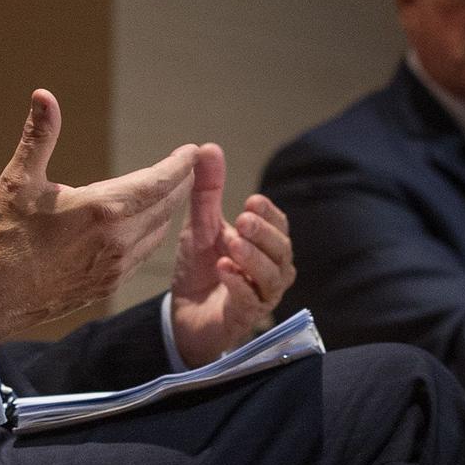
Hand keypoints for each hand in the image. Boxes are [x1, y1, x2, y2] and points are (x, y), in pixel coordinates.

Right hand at [0, 91, 197, 342]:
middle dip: (180, 182)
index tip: (192, 151)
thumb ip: (39, 136)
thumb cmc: (6, 236)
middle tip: (187, 165)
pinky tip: (148, 222)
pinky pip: (145, 252)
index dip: (180, 165)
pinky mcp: (112, 284)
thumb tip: (44, 94)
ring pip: (159, 230)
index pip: (159, 182)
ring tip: (171, 189)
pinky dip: (153, 232)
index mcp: (102, 208)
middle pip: (167, 205)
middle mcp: (119, 238)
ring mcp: (118, 265)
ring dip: (169, 208)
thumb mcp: (20, 181)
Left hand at [168, 145, 295, 367]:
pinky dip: (239, 284)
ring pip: (271, 276)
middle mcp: (273, 272)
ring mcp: (262, 297)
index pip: (279, 226)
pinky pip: (251, 301)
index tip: (251, 201)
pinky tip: (224, 269)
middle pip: (282, 251)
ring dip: (252, 258)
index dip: (269, 214)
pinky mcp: (245, 318)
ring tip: (231, 245)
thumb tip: (208, 147)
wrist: (183, 315)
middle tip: (242, 221)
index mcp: (267, 247)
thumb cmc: (200, 270)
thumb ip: (207, 191)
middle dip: (263, 234)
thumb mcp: (200, 226)